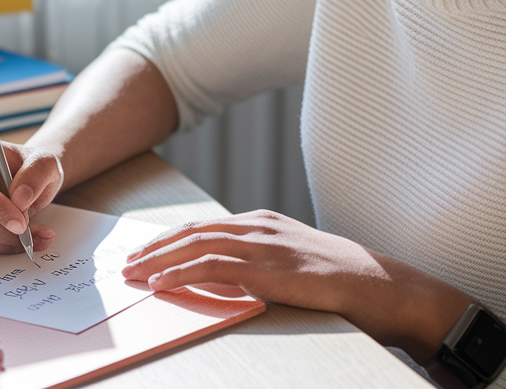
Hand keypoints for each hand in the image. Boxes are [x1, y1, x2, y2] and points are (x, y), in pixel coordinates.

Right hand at [0, 136, 63, 254]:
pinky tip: (17, 242)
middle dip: (1, 231)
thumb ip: (36, 175)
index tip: (19, 223)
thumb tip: (19, 198)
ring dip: (2, 243)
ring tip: (33, 238)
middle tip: (31, 235)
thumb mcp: (46, 163)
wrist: (26, 182)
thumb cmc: (31, 168)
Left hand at [121, 209, 472, 360]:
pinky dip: (181, 274)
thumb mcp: (293, 261)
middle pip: (192, 231)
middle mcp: (258, 226)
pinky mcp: (267, 270)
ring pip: (196, 245)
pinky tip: (161, 283)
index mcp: (262, 222)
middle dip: (155, 246)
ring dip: (158, 259)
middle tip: (126, 262)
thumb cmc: (339, 278)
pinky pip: (213, 269)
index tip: (145, 251)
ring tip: (133, 273)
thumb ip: (259, 263)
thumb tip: (226, 278)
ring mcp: (262, 245)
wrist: (379, 284)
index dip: (170, 239)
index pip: (204, 226)